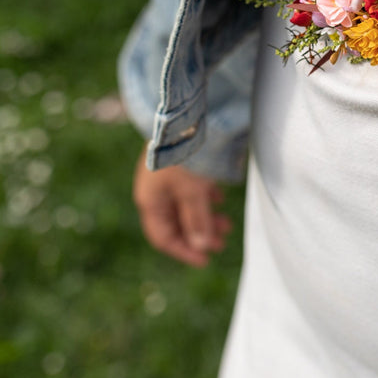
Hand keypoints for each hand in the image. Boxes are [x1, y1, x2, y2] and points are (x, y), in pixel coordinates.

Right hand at [133, 151, 232, 266]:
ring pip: (186, 206)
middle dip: (199, 235)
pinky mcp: (179, 165)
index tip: (206, 260)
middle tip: (222, 242)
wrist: (183, 117)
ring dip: (205, 218)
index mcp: (150, 201)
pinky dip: (205, 198)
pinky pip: (191, 189)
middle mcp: (155, 191)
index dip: (184, 251)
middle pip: (176, 223)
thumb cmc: (185, 157)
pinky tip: (219, 196)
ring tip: (226, 224)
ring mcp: (167, 178)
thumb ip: (197, 220)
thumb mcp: (193, 192)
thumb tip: (201, 245)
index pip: (163, 237)